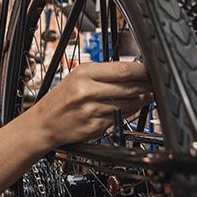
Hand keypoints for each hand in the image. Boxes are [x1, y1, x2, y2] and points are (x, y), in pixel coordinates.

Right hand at [29, 61, 152, 146]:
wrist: (43, 123)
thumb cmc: (62, 99)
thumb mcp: (78, 77)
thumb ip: (104, 73)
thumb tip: (133, 71)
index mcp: (84, 73)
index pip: (122, 70)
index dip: (142, 70)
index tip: (150, 70)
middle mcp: (87, 91)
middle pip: (129, 87)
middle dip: (146, 86)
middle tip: (153, 84)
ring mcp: (92, 111)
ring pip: (128, 104)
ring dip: (141, 100)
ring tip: (146, 95)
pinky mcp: (96, 127)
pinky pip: (120, 118)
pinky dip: (129, 113)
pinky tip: (130, 108)